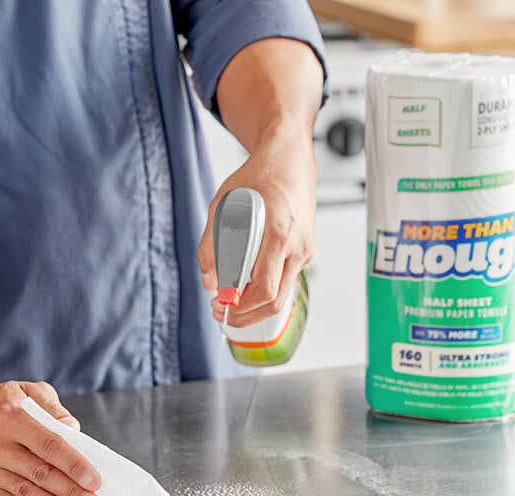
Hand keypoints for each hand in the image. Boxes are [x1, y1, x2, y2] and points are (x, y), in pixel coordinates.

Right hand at [0, 379, 101, 495]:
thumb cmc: (0, 402)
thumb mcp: (28, 390)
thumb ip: (53, 408)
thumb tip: (73, 431)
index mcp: (11, 417)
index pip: (49, 445)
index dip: (73, 465)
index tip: (93, 481)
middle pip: (40, 472)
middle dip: (70, 492)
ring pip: (24, 491)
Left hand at [197, 128, 316, 326]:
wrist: (290, 162)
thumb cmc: (258, 178)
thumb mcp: (222, 206)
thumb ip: (211, 246)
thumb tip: (209, 282)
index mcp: (278, 232)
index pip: (264, 288)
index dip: (240, 306)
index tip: (218, 305)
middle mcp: (297, 246)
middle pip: (275, 301)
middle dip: (246, 315)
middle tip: (221, 313)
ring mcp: (305, 251)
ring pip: (282, 295)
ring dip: (255, 305)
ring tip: (230, 301)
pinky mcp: (305, 252)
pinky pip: (285, 281)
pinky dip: (265, 290)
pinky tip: (245, 284)